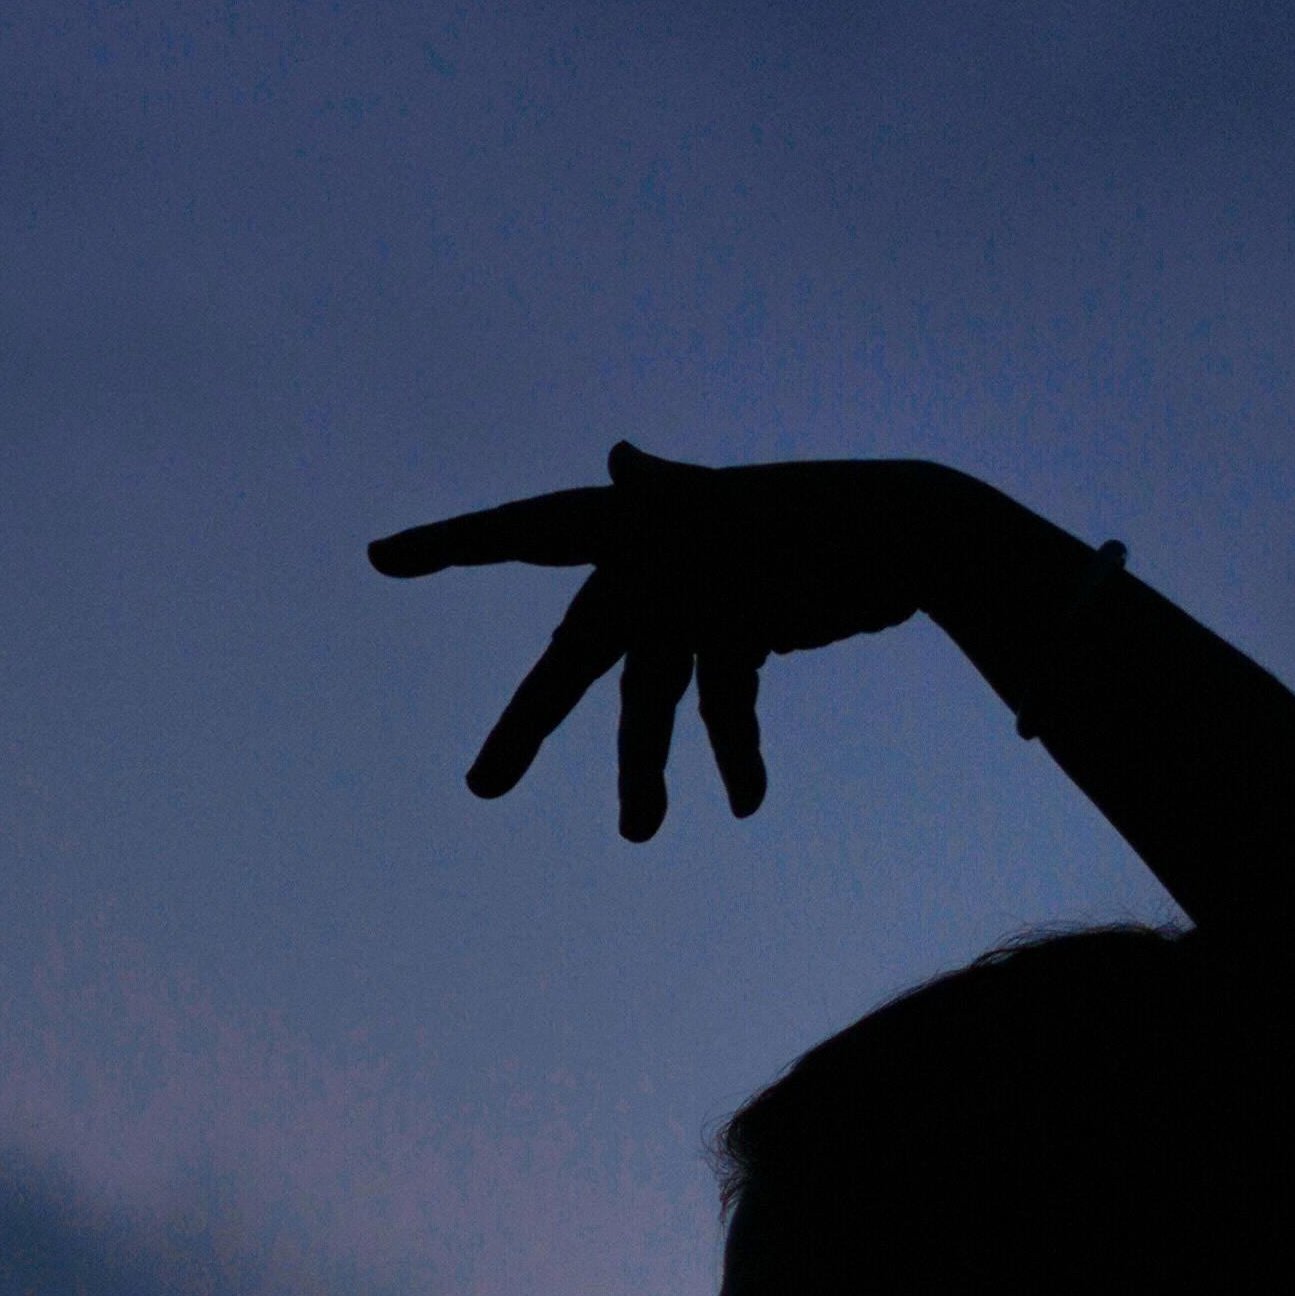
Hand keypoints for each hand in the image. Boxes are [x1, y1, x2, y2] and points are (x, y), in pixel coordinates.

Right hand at [368, 443, 943, 838]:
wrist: (912, 539)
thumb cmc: (821, 515)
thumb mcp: (737, 511)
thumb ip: (672, 495)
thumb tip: (621, 462)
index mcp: (632, 525)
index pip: (526, 532)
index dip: (452, 544)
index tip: (383, 556)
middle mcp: (650, 567)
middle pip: (578, 656)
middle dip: (531, 722)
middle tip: (483, 784)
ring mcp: (694, 605)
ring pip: (651, 701)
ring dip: (649, 766)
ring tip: (642, 833)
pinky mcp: (744, 636)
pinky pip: (721, 708)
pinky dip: (734, 753)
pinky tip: (748, 802)